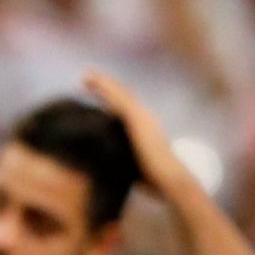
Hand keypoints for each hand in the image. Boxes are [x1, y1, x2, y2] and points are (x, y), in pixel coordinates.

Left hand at [84, 70, 193, 194]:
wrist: (168, 179)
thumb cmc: (151, 179)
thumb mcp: (130, 164)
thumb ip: (119, 159)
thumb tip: (101, 168)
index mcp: (143, 129)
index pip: (124, 109)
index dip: (110, 98)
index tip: (94, 91)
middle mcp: (145, 119)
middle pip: (122, 97)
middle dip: (105, 86)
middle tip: (87, 77)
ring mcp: (142, 117)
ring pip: (120, 94)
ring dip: (103, 83)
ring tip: (86, 75)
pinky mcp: (138, 119)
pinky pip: (119, 99)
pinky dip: (106, 88)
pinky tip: (94, 81)